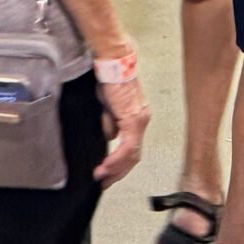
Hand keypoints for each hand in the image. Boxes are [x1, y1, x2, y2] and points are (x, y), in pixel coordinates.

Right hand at [94, 69, 150, 185]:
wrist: (112, 61)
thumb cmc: (108, 77)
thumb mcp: (107, 104)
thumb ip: (110, 121)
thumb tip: (109, 136)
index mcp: (137, 116)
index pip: (132, 146)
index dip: (120, 162)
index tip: (107, 172)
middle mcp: (141, 120)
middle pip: (134, 155)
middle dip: (119, 172)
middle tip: (105, 182)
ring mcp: (139, 121)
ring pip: (132, 155)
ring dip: (116, 169)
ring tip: (102, 177)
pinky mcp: (132, 120)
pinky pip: (126, 148)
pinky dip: (116, 160)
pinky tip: (106, 167)